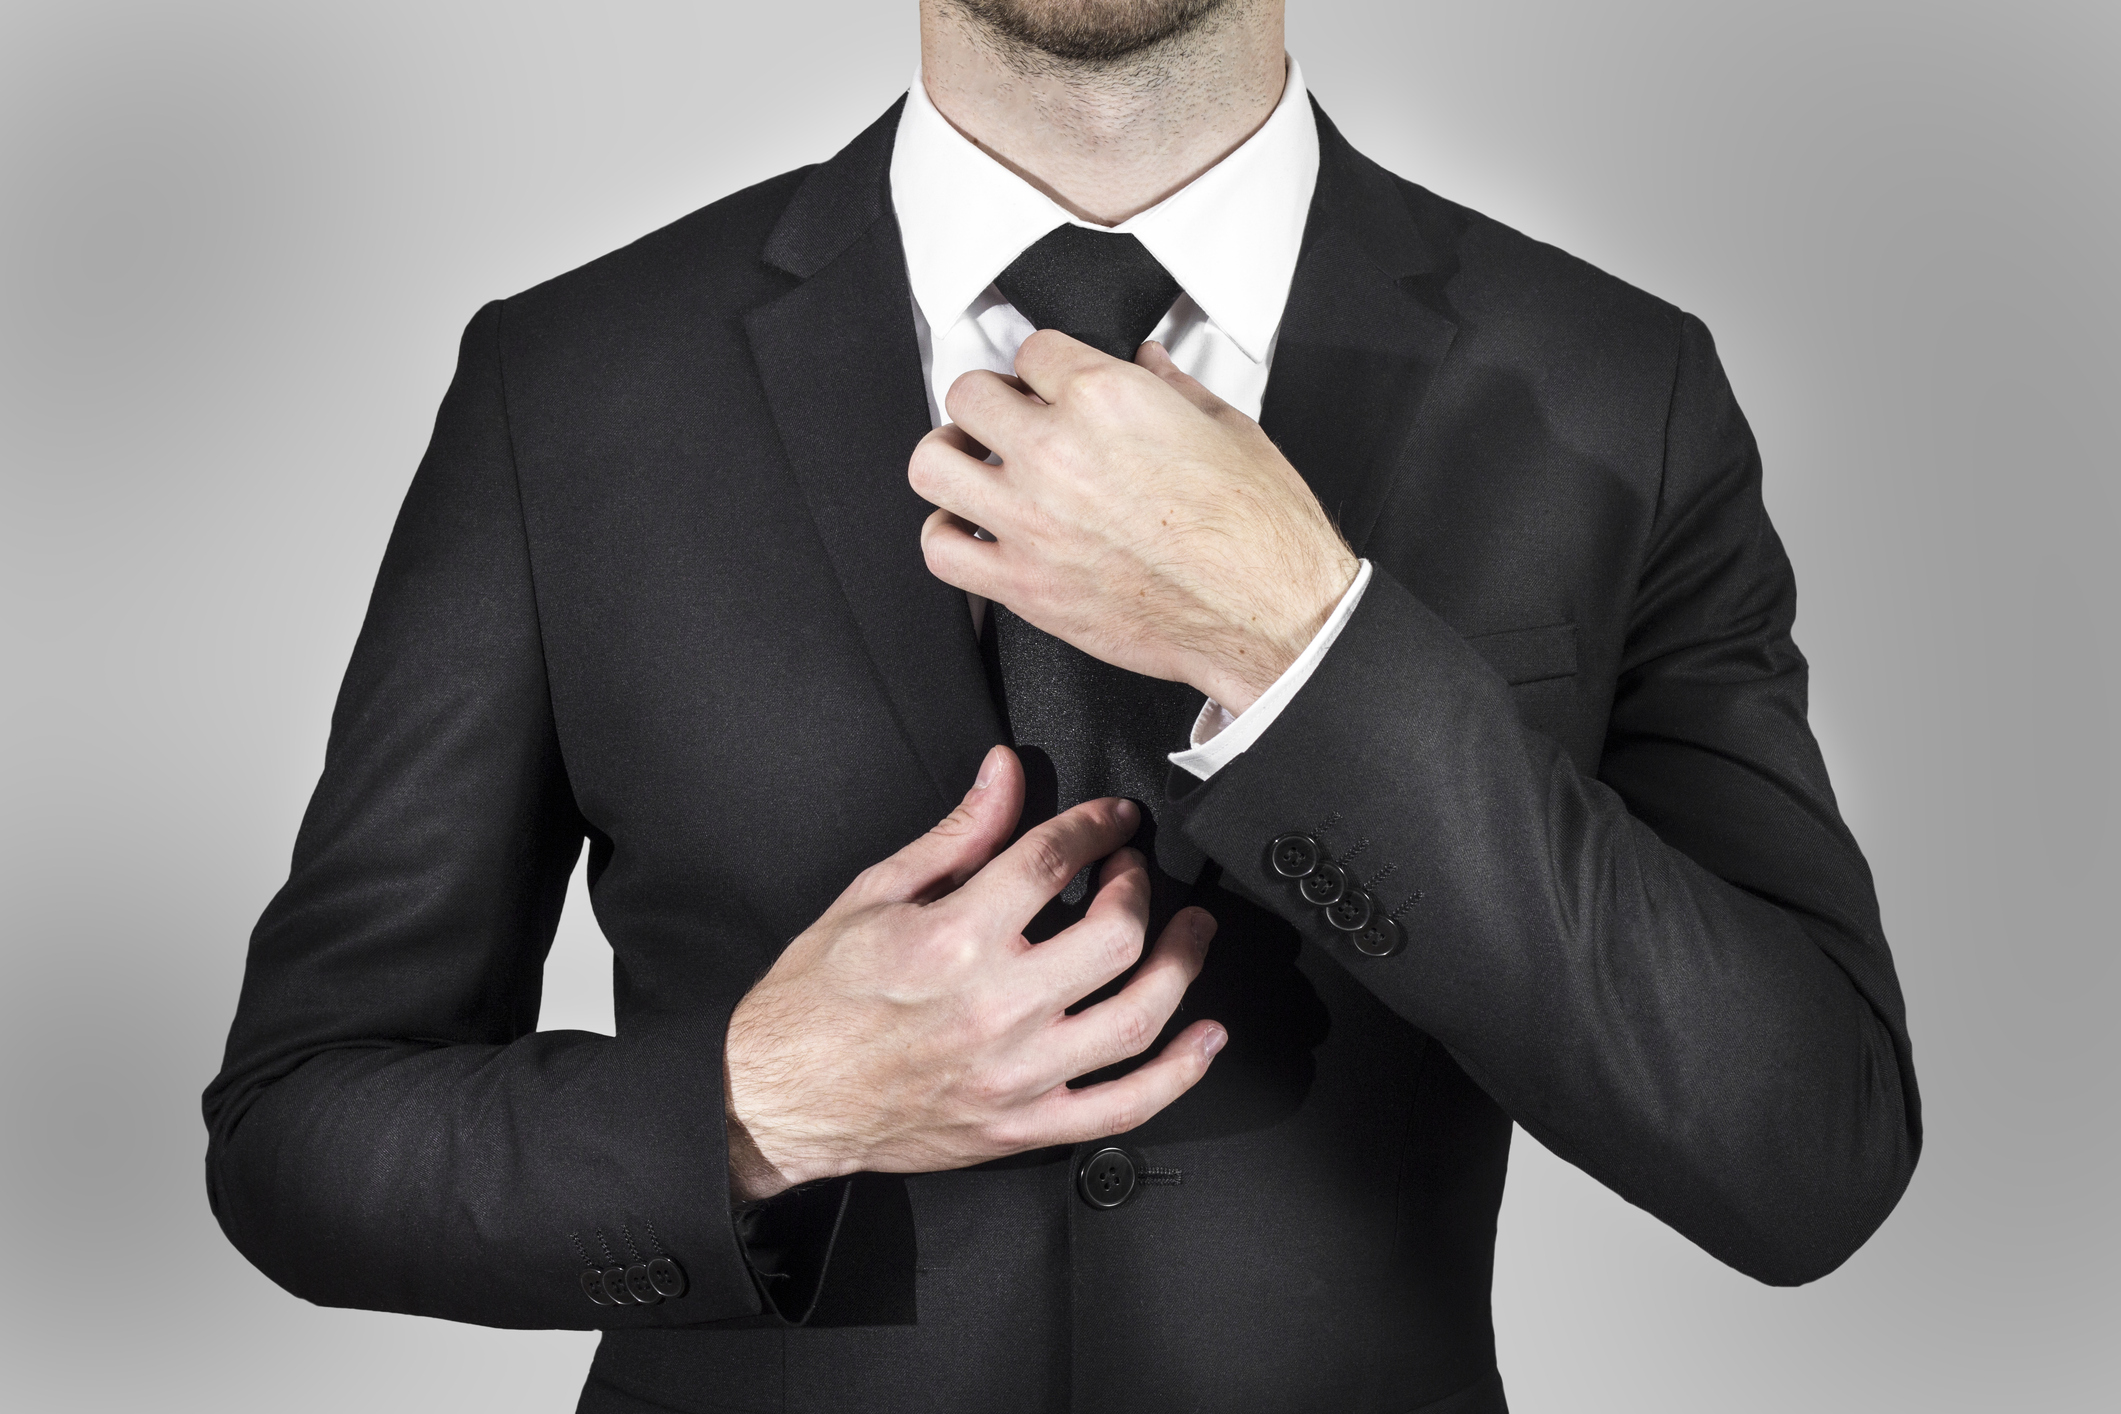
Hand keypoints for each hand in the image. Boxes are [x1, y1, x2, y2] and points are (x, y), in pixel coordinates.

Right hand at [722, 745, 1224, 1200]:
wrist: (774, 1097)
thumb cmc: (814, 1002)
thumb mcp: (873, 894)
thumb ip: (956, 836)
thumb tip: (1004, 774)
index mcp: (953, 939)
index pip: (1054, 861)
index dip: (1095, 827)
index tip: (1110, 821)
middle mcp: (993, 1008)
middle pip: (1114, 936)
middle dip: (1141, 887)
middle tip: (1136, 871)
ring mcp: (1015, 1075)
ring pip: (1136, 1019)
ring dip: (1182, 967)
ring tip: (1192, 933)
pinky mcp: (1021, 1127)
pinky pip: (1122, 1107)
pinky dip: (1177, 1075)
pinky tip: (1204, 1039)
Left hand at [911, 332, 1359, 712]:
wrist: (1267, 612)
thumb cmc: (1257, 529)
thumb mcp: (1226, 427)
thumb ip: (1172, 387)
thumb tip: (1150, 365)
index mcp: (1106, 398)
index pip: (1032, 351)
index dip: (1043, 368)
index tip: (1048, 385)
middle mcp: (1056, 452)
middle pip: (968, 395)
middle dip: (989, 402)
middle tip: (1005, 419)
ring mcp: (1031, 519)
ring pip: (932, 465)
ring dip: (950, 459)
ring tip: (972, 465)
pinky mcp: (1024, 584)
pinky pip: (941, 550)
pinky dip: (946, 537)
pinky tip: (972, 531)